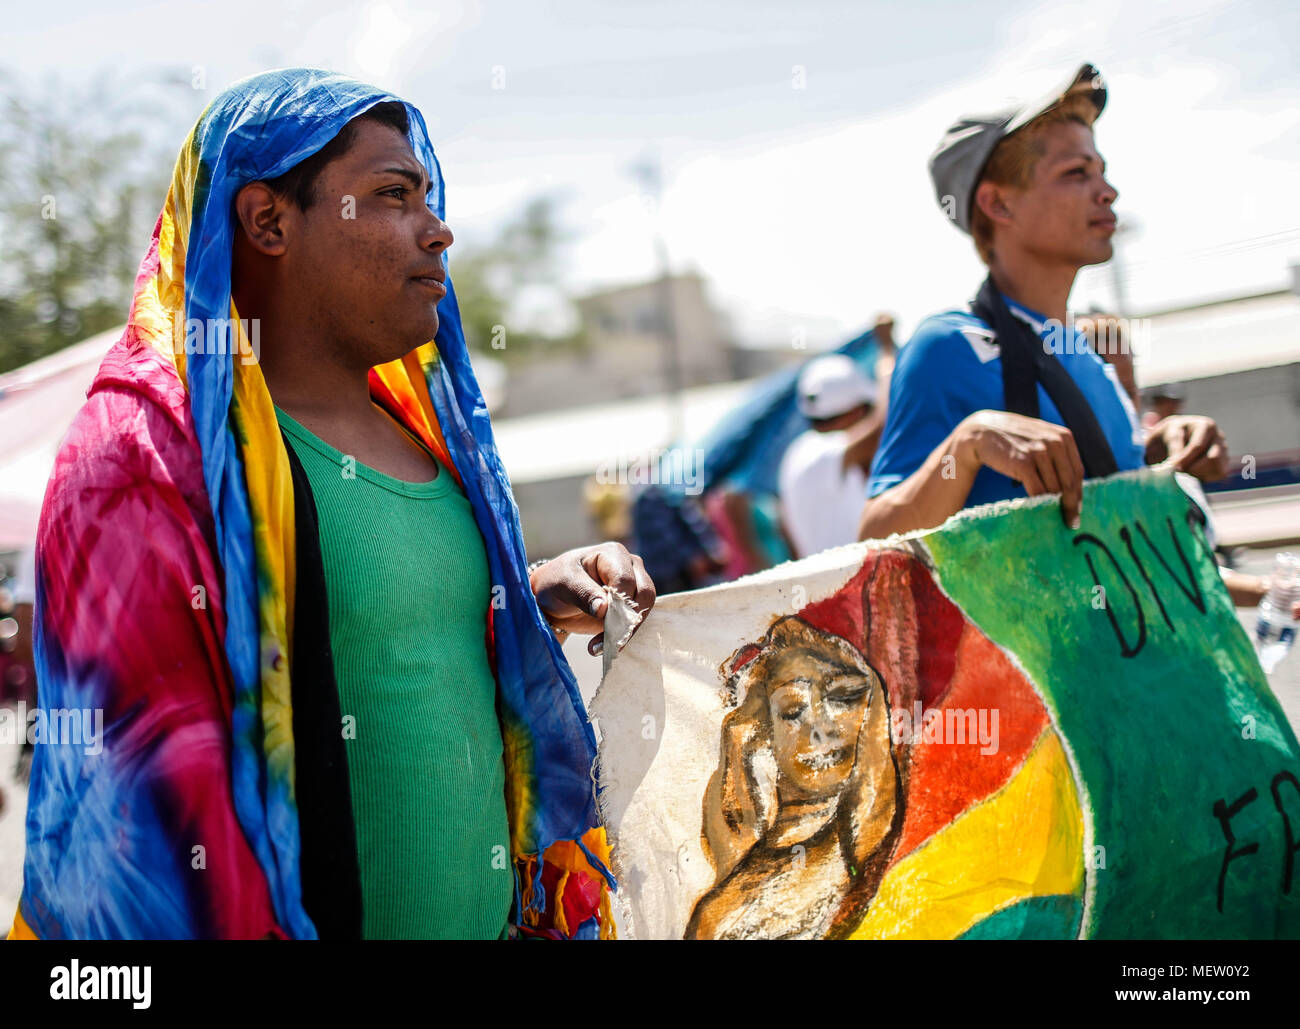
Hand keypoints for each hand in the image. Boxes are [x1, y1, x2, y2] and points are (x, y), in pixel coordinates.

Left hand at [528, 542, 655, 654]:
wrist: (554, 598)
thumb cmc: (557, 582)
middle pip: (644, 594)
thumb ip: (584, 594)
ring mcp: (635, 586)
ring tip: (596, 647)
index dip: (618, 602)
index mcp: (614, 554)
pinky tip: (601, 646)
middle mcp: (630, 567)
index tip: (602, 620)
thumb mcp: (564, 584)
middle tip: (604, 640)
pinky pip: (636, 623)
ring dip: (623, 633)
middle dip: (625, 620)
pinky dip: (621, 637)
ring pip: (643, 611)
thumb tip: (604, 609)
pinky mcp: (632, 607)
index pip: (625, 580)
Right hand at [956, 410, 1084, 528]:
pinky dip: (1039, 504)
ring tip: (1052, 519)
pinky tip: (1037, 511)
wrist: (981, 431)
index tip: (1076, 511)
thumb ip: (1056, 454)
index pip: (1077, 472)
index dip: (1078, 494)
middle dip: (1071, 506)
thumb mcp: (1039, 438)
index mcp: (1064, 437)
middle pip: (1070, 482)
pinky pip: (1038, 491)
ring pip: (1055, 489)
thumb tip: (1071, 486)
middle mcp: (1055, 442)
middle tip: (1071, 524)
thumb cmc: (1011, 439)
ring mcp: (1040, 452)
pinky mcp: (1024, 463)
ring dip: (1054, 507)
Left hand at [1145, 415, 1227, 482]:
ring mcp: (1224, 450)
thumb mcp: (1169, 435)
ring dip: (1199, 473)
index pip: (1198, 446)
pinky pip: (1219, 474)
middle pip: (1213, 459)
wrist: (1174, 439)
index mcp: (1206, 426)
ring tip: (1185, 468)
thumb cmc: (1170, 434)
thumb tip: (1177, 465)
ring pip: (1218, 468)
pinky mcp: (1224, 463)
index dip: (1185, 459)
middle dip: (1193, 468)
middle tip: (1178, 469)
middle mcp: (1219, 437)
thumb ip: (1174, 447)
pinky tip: (1193, 471)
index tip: (1174, 467)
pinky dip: (1204, 477)